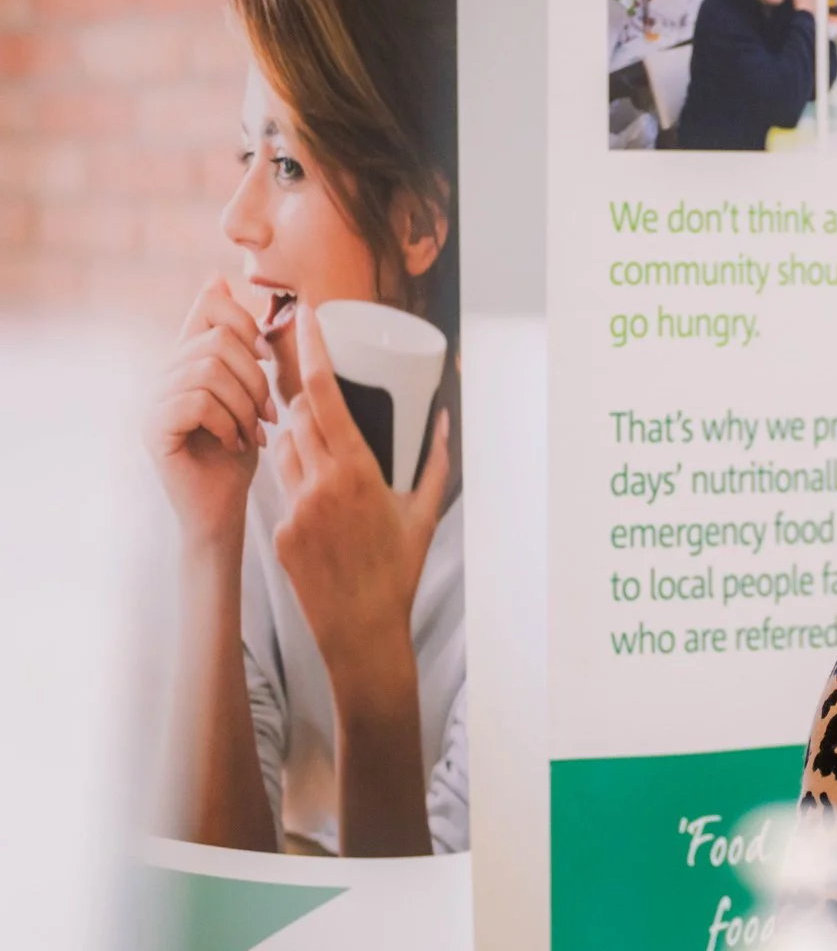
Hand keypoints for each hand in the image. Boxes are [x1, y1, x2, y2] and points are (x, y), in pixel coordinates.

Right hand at [150, 277, 275, 550]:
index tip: (266, 354)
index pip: (207, 307)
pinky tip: (233, 443)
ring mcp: (153, 400)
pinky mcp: (152, 428)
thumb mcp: (250, 391)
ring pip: (207, 370)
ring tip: (253, 432)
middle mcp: (165, 373)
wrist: (225, 507)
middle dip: (255, 377)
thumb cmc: (242, 451)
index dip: (243, 321)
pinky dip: (226, 423)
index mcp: (189, 358)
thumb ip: (240, 346)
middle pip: (216, 340)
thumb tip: (218, 279)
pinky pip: (195, 402)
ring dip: (244, 404)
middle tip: (267, 413)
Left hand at [267, 302, 449, 693]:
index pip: (321, 397)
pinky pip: (282, 489)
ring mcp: (293, 508)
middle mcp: (319, 484)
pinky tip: (318, 501)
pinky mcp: (279, 531)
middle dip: (301, 394)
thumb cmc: (400, 571)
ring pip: (284, 450)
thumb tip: (443, 420)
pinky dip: (297, 482)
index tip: (306, 321)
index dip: (310, 353)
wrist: (362, 629)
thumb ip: (437, 463)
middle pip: (296, 416)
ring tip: (319, 443)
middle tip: (316, 383)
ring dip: (297, 437)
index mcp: (356, 473)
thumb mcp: (426, 513)